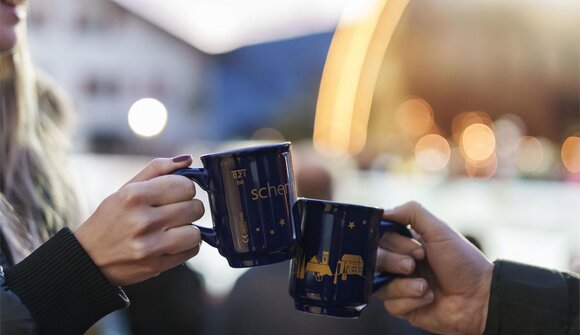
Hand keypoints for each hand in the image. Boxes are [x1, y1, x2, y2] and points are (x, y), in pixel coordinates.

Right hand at [74, 156, 203, 286]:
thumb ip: (157, 170)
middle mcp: (142, 220)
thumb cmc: (110, 220)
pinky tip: (171, 243)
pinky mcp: (156, 265)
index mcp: (135, 195)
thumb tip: (188, 159)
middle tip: (175, 212)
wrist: (88, 259)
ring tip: (173, 229)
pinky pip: (192, 251)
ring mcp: (150, 245)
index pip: (186, 186)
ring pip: (196, 232)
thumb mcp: (125, 189)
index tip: (176, 194)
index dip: (185, 189)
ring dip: (189, 230)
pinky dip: (186, 246)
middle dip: (189, 208)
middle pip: (195, 208)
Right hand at [374, 201, 492, 334]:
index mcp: (406, 244)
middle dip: (394, 262)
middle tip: (414, 265)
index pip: (380, 238)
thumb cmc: (463, 262)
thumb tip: (382, 212)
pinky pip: (391, 305)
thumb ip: (412, 212)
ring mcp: (401, 286)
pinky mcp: (404, 308)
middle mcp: (400, 264)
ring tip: (425, 286)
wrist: (480, 297)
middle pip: (375, 260)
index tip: (415, 248)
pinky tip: (428, 298)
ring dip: (403, 284)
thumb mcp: (439, 230)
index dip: (392, 243)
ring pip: (379, 284)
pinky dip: (410, 301)